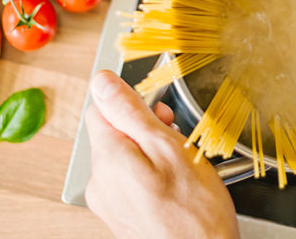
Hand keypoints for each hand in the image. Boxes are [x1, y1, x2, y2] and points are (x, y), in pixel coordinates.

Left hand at [84, 70, 238, 238]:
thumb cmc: (195, 212)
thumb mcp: (168, 147)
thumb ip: (131, 112)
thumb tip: (102, 82)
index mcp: (108, 158)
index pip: (102, 107)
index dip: (134, 104)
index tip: (160, 116)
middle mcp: (100, 181)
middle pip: (113, 132)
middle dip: (145, 129)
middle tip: (176, 140)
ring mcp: (109, 201)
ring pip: (124, 156)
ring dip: (150, 152)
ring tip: (178, 166)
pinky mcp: (121, 214)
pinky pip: (130, 179)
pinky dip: (150, 174)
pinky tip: (173, 185)